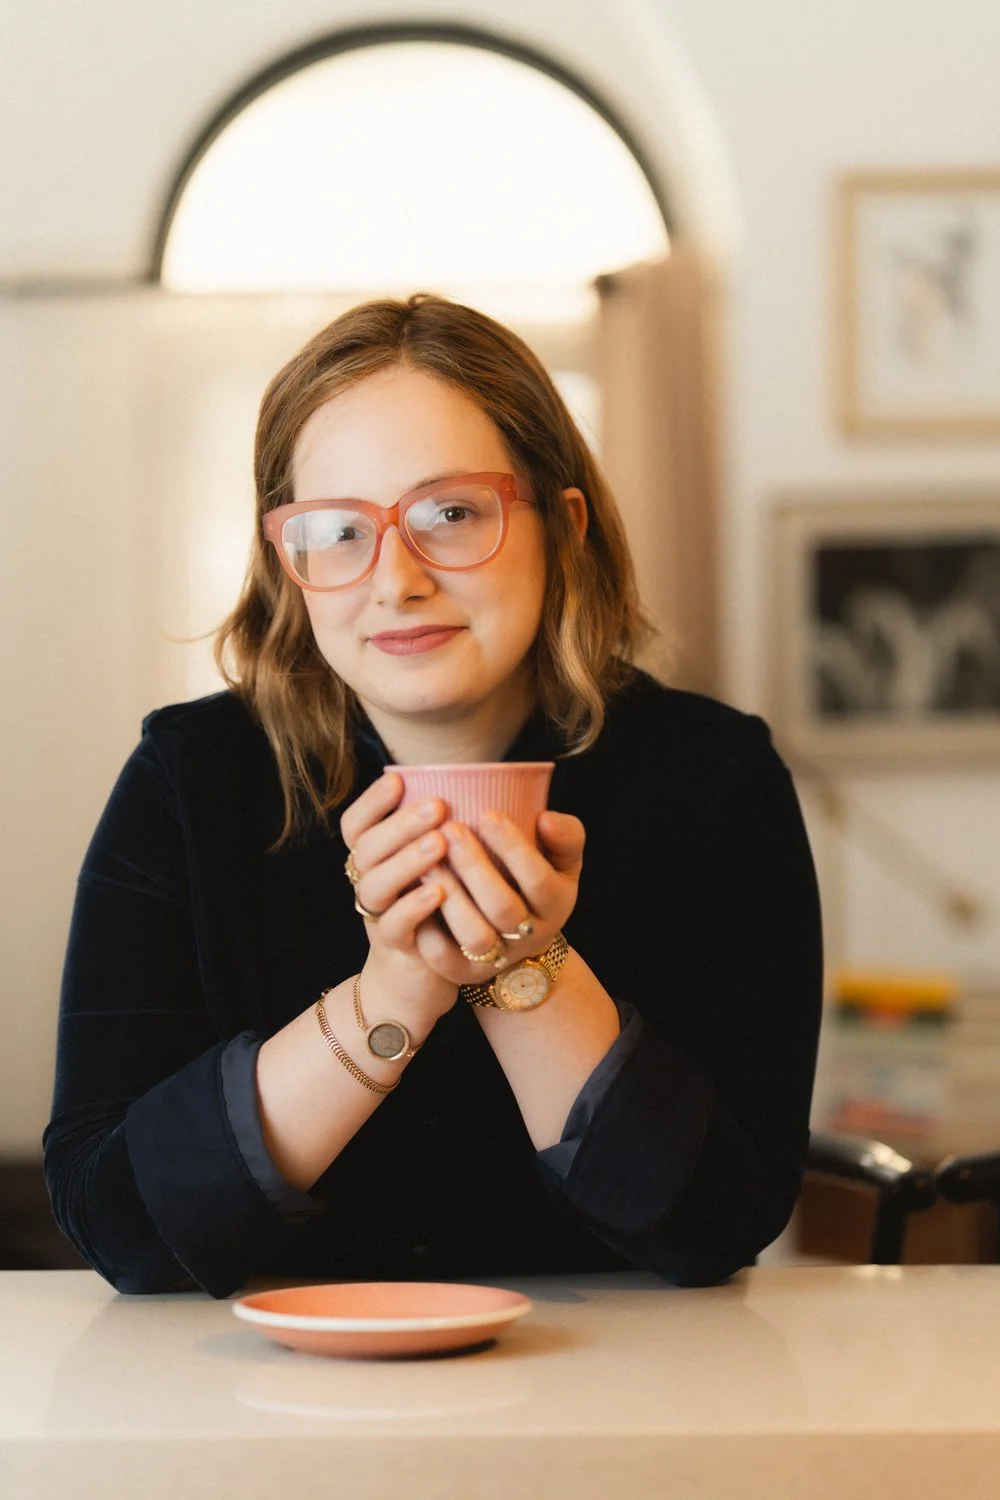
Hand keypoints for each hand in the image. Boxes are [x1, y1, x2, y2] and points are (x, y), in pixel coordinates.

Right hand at [339, 774, 457, 1021]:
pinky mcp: (394, 948)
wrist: (421, 978)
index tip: (398, 779)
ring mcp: (377, 916)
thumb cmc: (440, 910)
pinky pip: (392, 926)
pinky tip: (437, 891)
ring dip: (406, 861)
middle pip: (366, 848)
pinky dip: (412, 907)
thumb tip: (481, 792)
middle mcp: (370, 883)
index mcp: (377, 858)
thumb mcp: (441, 867)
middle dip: (400, 823)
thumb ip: (449, 833)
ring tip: (439, 843)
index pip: (357, 824)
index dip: (371, 801)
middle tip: (437, 805)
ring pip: (373, 886)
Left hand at [413, 809, 584, 985]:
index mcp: (557, 904)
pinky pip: (443, 958)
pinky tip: (414, 893)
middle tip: (450, 830)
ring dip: (450, 896)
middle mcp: (530, 936)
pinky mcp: (463, 972)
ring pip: (475, 936)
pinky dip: (427, 929)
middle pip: (503, 908)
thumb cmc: (535, 877)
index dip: (513, 848)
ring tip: (428, 860)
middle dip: (475, 867)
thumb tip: (545, 820)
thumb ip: (564, 835)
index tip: (488, 814)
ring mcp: (497, 958)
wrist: (519, 936)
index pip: (538, 879)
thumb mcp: (561, 857)